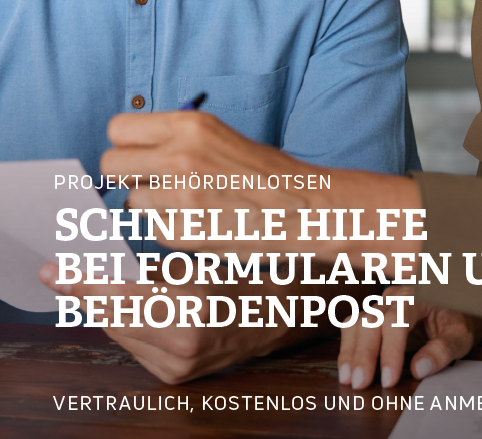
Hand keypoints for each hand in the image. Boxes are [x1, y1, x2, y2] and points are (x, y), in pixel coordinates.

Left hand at [38, 261, 307, 383]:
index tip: (56, 273)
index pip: (122, 293)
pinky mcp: (174, 377)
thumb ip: (147, 271)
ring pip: (120, 333)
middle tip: (60, 275)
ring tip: (93, 286)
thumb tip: (103, 273)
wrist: (265, 319)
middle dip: (86, 294)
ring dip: (105, 309)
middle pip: (114, 316)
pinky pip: (134, 348)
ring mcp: (177, 366)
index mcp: (190, 305)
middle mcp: (182, 342)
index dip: (85, 283)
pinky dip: (125, 327)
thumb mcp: (191, 264)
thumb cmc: (231, 281)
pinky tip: (125, 310)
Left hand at [101, 110, 418, 264]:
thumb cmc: (264, 172)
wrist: (305, 207)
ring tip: (185, 203)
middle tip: (152, 181)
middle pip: (111, 164)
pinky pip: (153, 228)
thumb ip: (176, 139)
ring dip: (150, 204)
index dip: (126, 144)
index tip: (138, 153)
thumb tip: (133, 148)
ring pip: (130, 200)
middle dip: (126, 175)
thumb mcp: (219, 136)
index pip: (118, 128)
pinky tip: (199, 222)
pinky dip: (170, 228)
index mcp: (189, 125)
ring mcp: (179, 196)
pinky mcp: (182, 232)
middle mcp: (179, 156)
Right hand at [337, 291, 481, 389]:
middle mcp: (394, 296)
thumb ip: (443, 350)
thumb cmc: (457, 319)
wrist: (454, 302)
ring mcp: (381, 304)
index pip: (396, 320)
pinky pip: (353, 327)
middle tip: (359, 383)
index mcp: (416, 296)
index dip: (390, 350)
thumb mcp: (460, 335)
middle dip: (363, 353)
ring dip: (350, 351)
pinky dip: (348, 348)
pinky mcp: (373, 315)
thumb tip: (419, 369)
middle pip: (370, 320)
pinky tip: (347, 368)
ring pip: (357, 322)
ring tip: (347, 378)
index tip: (389, 379)